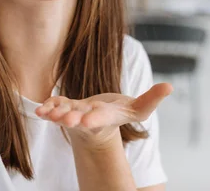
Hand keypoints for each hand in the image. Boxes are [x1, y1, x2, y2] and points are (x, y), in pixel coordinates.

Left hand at [35, 83, 172, 147]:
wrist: (100, 123)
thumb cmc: (120, 113)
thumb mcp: (140, 109)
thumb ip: (152, 99)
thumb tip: (169, 87)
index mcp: (107, 116)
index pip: (101, 117)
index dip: (94, 118)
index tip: (86, 120)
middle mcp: (90, 117)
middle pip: (79, 118)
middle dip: (71, 119)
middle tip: (65, 120)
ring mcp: (76, 113)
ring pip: (64, 113)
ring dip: (55, 114)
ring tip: (45, 113)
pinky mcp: (66, 107)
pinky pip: (55, 107)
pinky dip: (48, 107)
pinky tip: (40, 108)